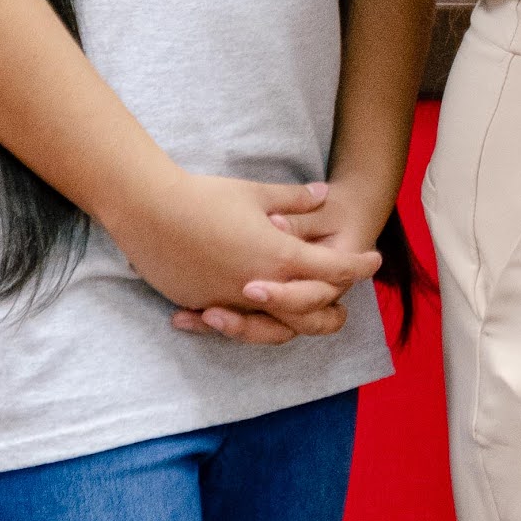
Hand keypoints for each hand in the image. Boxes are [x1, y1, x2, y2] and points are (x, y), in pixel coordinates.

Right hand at [123, 168, 377, 339]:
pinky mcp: (203, 304)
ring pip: (274, 328)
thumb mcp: (256, 192)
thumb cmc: (204, 196)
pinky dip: (248, 324)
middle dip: (334, 312)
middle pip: (311, 313)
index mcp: (279, 256)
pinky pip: (234, 323)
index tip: (372, 261)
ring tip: (304, 320)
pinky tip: (254, 317)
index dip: (358, 266)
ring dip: (295, 326)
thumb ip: (294, 199)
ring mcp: (230, 300)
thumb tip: (323, 194)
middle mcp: (260, 286)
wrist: (148, 210)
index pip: (332, 270)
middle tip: (345, 305)